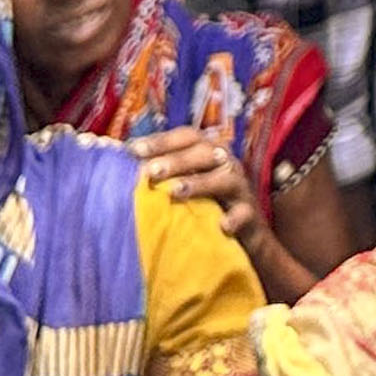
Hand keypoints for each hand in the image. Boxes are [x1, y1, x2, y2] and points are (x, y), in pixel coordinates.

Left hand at [134, 124, 261, 250]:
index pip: (187, 137)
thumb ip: (162, 174)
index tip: (134, 149)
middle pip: (206, 152)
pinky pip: (244, 213)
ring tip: (176, 192)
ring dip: (201, 183)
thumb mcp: (186, 186)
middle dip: (178, 160)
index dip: (162, 140)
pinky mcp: (250, 215)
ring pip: (225, 178)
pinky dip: (234, 218)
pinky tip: (221, 225)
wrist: (246, 238)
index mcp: (208, 153)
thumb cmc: (207, 206)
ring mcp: (240, 189)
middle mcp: (226, 165)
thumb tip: (124, 165)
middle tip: (151, 171)